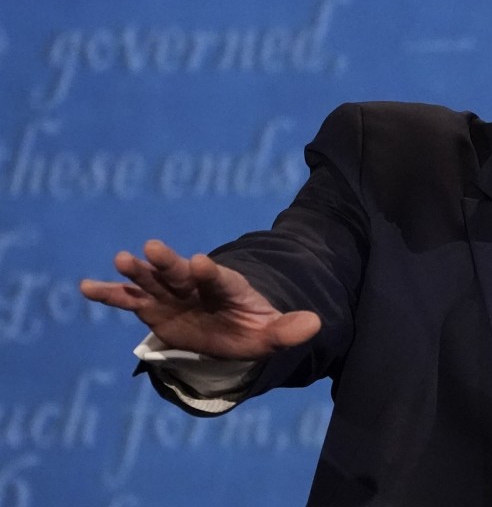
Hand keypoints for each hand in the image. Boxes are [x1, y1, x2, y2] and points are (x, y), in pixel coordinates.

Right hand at [80, 239, 320, 359]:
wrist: (231, 328)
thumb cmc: (251, 328)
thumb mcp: (272, 333)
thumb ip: (289, 329)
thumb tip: (315, 324)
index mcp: (227, 288)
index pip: (219, 278)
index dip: (210, 271)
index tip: (199, 261)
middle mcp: (197, 286)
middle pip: (182, 273)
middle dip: (169, 262)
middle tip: (154, 248)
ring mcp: (173, 295)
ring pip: (154, 280)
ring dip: (139, 271)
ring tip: (122, 259)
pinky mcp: (154, 308)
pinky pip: (129, 300)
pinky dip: (110, 293)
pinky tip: (86, 286)